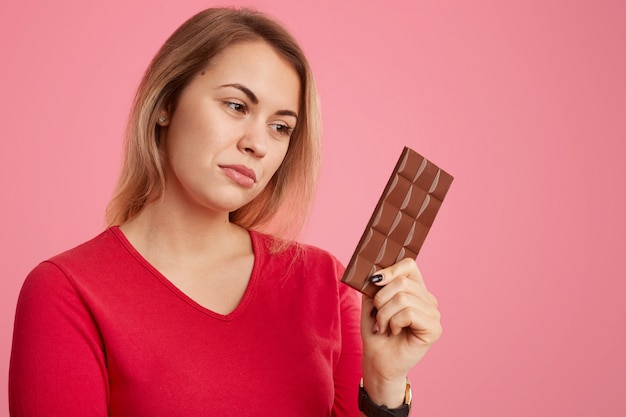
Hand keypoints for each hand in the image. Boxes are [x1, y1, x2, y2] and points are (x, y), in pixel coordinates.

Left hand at [360, 258, 441, 405]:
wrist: (378, 362)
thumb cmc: (376, 333)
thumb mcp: (371, 304)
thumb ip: (376, 286)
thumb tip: (376, 272)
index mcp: (415, 289)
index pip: (409, 265)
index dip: (391, 269)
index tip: (374, 281)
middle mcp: (427, 299)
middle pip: (402, 282)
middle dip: (381, 299)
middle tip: (378, 317)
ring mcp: (433, 313)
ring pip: (403, 298)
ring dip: (385, 315)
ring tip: (384, 327)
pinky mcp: (434, 328)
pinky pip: (409, 313)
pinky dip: (394, 323)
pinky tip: (394, 332)